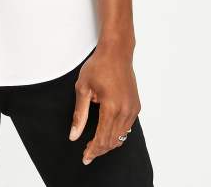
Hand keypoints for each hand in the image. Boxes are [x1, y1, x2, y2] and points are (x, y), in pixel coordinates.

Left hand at [68, 44, 140, 164]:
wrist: (116, 52)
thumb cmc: (98, 66)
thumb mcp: (83, 88)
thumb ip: (79, 114)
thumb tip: (74, 135)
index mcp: (111, 107)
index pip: (102, 138)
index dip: (92, 150)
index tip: (85, 157)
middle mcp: (125, 110)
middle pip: (113, 141)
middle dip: (99, 150)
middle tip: (87, 153)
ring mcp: (133, 109)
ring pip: (121, 137)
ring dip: (108, 143)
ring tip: (94, 144)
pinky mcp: (136, 106)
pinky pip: (127, 128)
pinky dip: (117, 134)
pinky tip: (106, 132)